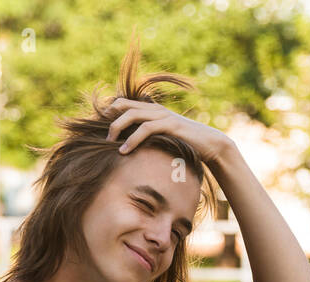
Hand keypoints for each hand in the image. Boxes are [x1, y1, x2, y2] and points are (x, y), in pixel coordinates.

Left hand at [105, 97, 233, 164]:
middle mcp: (155, 109)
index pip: (123, 103)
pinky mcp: (170, 125)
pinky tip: (124, 151)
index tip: (99, 129)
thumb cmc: (185, 145)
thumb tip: (129, 149)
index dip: (109, 112)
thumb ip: (148, 138)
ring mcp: (163, 115)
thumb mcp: (163, 139)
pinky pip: (146, 128)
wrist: (209, 145)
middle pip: (124, 106)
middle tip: (103, 138)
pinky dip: (133, 139)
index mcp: (152, 111)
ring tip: (110, 143)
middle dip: (110, 120)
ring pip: (133, 115)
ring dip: (118, 128)